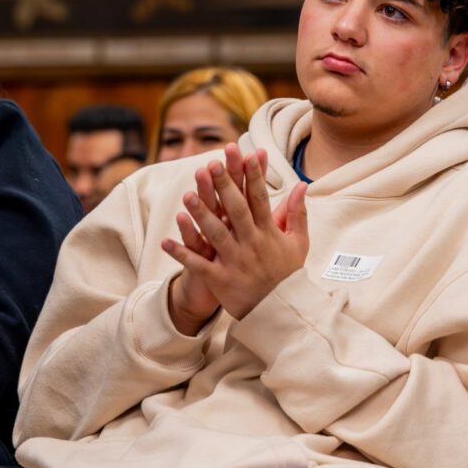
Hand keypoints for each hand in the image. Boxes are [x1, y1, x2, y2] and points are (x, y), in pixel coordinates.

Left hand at [165, 149, 308, 319]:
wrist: (281, 314)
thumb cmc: (287, 275)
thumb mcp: (298, 244)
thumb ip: (297, 213)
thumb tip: (301, 185)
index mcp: (269, 234)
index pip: (260, 199)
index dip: (253, 175)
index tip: (246, 154)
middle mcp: (251, 245)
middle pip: (236, 210)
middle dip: (224, 186)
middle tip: (211, 163)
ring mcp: (234, 262)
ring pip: (216, 234)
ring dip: (200, 215)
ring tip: (187, 195)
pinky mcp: (220, 280)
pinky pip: (198, 265)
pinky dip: (181, 254)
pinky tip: (165, 241)